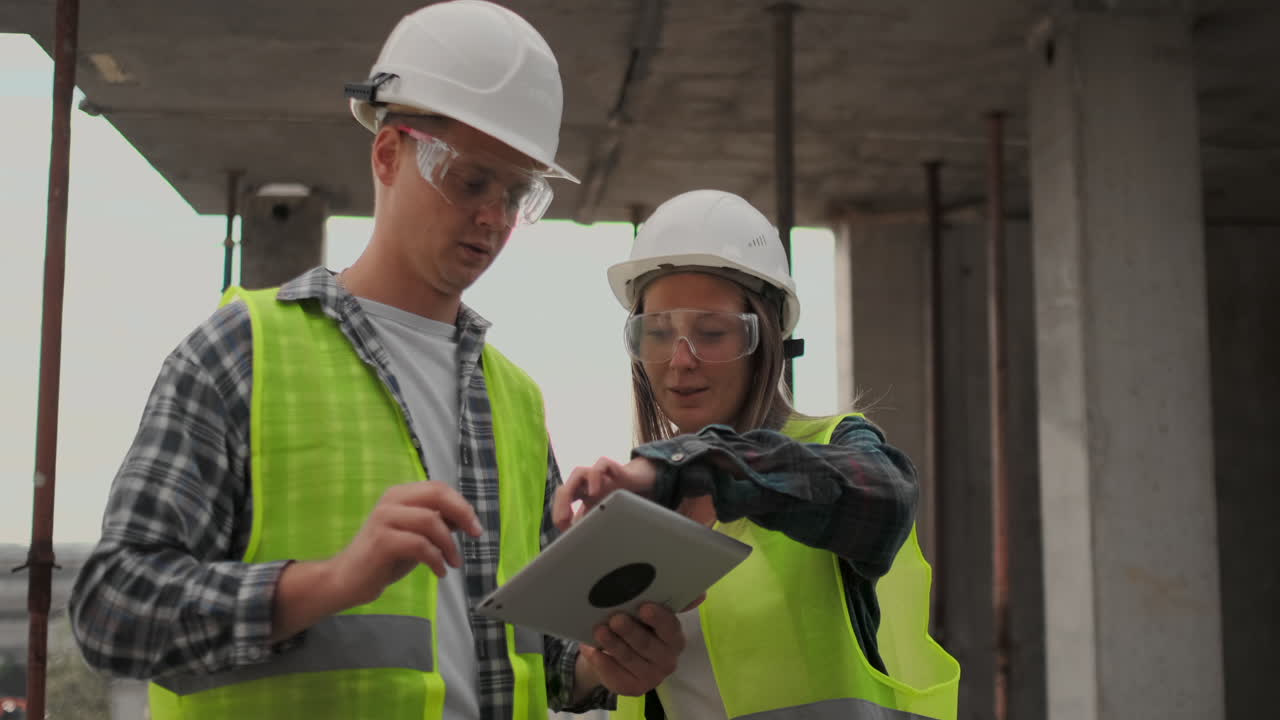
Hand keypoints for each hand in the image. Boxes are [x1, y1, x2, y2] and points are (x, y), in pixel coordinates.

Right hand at [326, 481, 482, 607]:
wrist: (347, 580)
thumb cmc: (383, 558)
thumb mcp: (415, 536)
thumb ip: (436, 523)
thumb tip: (465, 518)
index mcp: (400, 495)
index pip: (439, 488)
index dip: (462, 505)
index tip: (475, 526)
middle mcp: (391, 501)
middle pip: (437, 494)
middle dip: (462, 514)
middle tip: (475, 534)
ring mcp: (384, 519)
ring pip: (431, 521)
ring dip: (449, 544)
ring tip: (453, 563)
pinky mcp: (382, 541)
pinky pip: (420, 545)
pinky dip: (436, 559)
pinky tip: (439, 572)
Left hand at [553, 456, 657, 530]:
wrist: (635, 480)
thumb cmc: (614, 496)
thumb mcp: (600, 512)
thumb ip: (590, 522)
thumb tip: (579, 542)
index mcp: (578, 493)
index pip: (561, 502)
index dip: (559, 514)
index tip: (564, 530)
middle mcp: (584, 483)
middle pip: (565, 488)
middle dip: (561, 504)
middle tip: (563, 521)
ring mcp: (596, 474)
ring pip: (578, 472)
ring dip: (576, 486)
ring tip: (586, 500)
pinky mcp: (610, 467)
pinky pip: (601, 464)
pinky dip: (598, 473)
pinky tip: (601, 486)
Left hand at [577, 603, 684, 696]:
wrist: (617, 656)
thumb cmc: (636, 627)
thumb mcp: (649, 614)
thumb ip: (669, 603)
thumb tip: (700, 594)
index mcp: (674, 638)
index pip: (670, 628)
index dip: (658, 618)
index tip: (644, 608)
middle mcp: (667, 659)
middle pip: (647, 644)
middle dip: (630, 631)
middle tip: (615, 618)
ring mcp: (652, 676)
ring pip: (630, 658)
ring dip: (613, 644)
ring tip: (599, 631)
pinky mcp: (634, 688)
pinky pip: (616, 674)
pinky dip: (602, 661)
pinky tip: (592, 651)